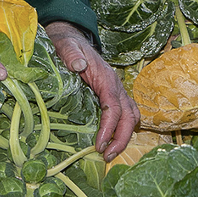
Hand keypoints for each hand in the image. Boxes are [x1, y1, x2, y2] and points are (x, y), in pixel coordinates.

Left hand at [45, 21, 139, 160]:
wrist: (73, 39)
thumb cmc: (68, 44)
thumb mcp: (66, 46)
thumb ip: (71, 54)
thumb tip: (79, 64)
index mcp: (106, 78)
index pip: (113, 107)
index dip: (109, 128)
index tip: (99, 146)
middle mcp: (116, 86)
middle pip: (129, 116)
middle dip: (121, 138)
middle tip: (107, 157)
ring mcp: (117, 91)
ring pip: (131, 116)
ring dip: (124, 136)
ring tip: (109, 154)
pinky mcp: (113, 96)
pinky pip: (126, 114)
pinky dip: (123, 129)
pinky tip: (112, 141)